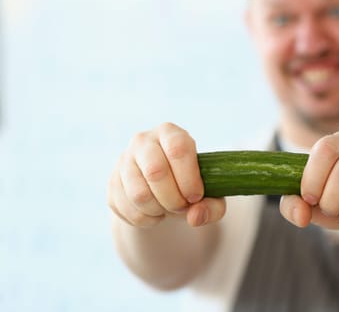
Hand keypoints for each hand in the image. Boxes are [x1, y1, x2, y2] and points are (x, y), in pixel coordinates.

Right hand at [107, 123, 225, 227]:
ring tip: (169, 209)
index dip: (189, 178)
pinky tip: (154, 213)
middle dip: (173, 199)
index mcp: (170, 133)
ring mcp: (123, 161)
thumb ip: (213, 207)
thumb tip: (195, 216)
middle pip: (156, 172)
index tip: (196, 197)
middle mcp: (143, 141)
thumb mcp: (210, 195)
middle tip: (182, 207)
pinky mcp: (112, 183)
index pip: (178, 149)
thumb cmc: (190, 186)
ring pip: (139, 194)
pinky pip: (127, 208)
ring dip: (159, 211)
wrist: (162, 191)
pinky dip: (145, 219)